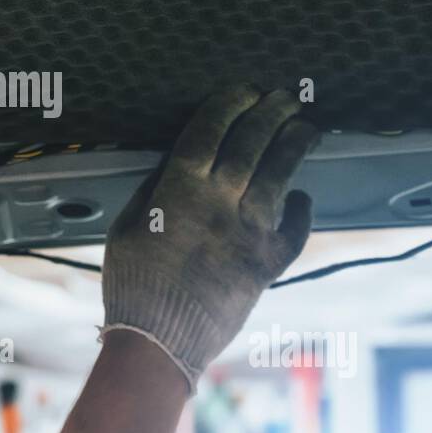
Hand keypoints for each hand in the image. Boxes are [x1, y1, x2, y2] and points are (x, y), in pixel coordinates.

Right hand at [101, 85, 319, 388]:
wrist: (158, 342)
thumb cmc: (132, 285)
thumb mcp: (125, 227)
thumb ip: (152, 191)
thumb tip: (172, 165)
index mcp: (180, 190)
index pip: (210, 130)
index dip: (229, 104)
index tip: (243, 90)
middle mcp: (219, 204)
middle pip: (252, 144)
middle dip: (270, 114)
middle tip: (284, 97)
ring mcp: (248, 233)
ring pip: (280, 177)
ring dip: (294, 147)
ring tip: (306, 127)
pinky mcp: (266, 265)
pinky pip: (293, 231)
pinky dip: (302, 211)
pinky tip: (303, 197)